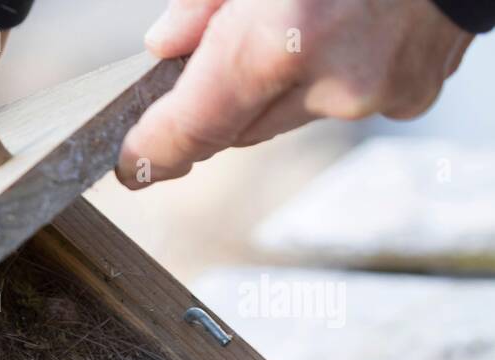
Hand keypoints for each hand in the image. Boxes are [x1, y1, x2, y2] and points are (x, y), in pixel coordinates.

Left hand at [117, 0, 473, 188]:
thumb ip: (202, 3)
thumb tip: (165, 48)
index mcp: (282, 37)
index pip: (190, 129)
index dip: (151, 151)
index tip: (129, 164)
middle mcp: (330, 80)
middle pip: (235, 131)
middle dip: (219, 101)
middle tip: (224, 55)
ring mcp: (376, 95)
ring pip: (287, 118)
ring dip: (277, 86)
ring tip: (300, 24)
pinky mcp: (410, 96)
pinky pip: (341, 102)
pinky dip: (331, 75)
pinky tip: (348, 29)